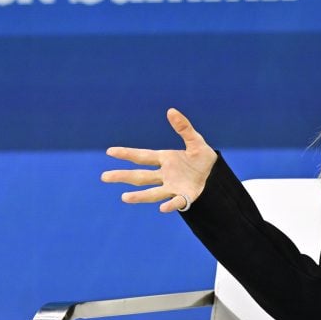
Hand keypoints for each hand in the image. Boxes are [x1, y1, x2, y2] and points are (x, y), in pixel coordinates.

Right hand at [101, 108, 217, 212]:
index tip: (110, 151)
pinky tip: (162, 208)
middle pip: (141, 176)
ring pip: (153, 192)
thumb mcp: (195, 141)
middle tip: (104, 177)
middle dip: (123, 176)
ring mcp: (173, 187)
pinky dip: (170, 205)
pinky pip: (177, 202)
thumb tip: (171, 111)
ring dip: (140, 196)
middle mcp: (165, 175)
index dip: (127, 154)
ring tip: (124, 198)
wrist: (217, 175)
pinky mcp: (185, 197)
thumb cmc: (203, 158)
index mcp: (165, 159)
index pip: (142, 156)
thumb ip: (184, 127)